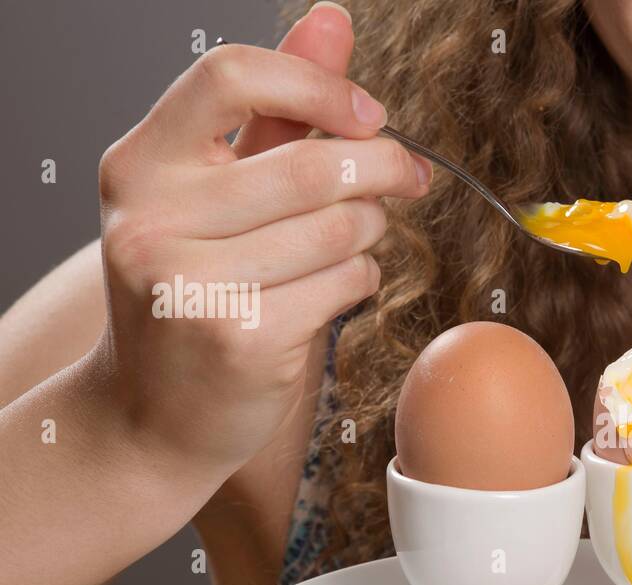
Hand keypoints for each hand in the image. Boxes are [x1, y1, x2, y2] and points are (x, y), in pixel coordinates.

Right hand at [93, 3, 430, 476]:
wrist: (154, 415)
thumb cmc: (194, 291)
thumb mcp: (213, 193)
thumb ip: (274, 108)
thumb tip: (332, 19)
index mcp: (138, 166)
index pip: (230, 75)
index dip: (318, 87)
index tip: (368, 115)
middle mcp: (151, 220)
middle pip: (310, 163)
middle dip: (383, 167)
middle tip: (409, 176)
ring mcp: (193, 284)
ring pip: (339, 228)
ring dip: (370, 231)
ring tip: (353, 241)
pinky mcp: (243, 338)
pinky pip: (346, 284)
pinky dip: (361, 281)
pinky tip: (335, 291)